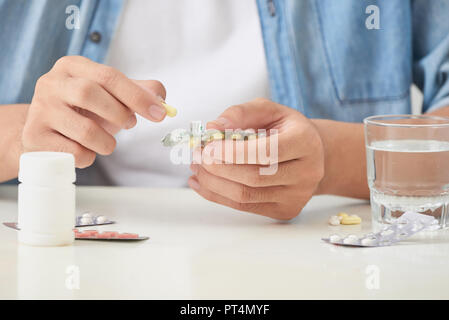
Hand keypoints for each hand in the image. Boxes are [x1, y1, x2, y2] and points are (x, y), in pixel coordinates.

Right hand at [22, 55, 166, 167]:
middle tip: (129, 125)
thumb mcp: (110, 96)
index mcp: (73, 66)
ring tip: (106, 142)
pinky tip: (84, 150)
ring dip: (106, 142)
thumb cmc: (82, 111)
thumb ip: (137, 92)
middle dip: (119, 114)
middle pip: (90, 93)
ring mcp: (39, 110)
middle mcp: (51, 83)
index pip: (109, 76)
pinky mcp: (34, 137)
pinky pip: (74, 153)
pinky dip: (89, 157)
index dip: (138, 96)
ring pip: (85, 130)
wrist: (45, 132)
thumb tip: (161, 97)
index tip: (160, 114)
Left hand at [188, 98, 324, 219]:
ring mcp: (297, 195)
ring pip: (246, 196)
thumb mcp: (267, 110)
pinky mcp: (286, 211)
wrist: (313, 154)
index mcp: (305, 142)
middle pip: (254, 177)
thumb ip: (239, 114)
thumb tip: (212, 128)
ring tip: (197, 168)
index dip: (233, 151)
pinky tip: (203, 183)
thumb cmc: (286, 130)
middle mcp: (307, 172)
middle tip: (196, 155)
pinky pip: (245, 207)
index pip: (266, 151)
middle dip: (218, 167)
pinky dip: (218, 196)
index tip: (207, 146)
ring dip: (214, 183)